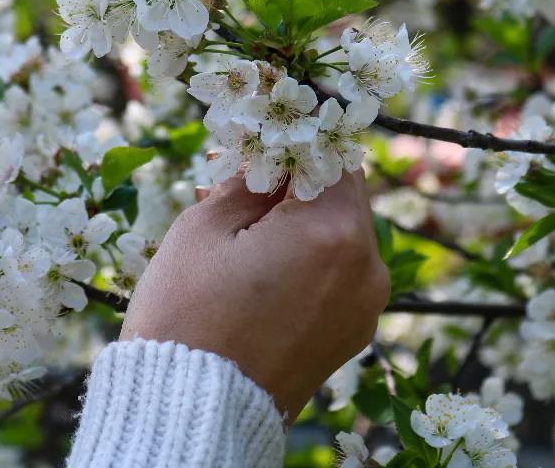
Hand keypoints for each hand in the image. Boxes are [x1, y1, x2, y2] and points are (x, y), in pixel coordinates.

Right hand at [119, 170, 388, 418]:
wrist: (192, 411)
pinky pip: (338, 275)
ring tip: (243, 230)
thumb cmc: (187, 316)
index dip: (291, 143)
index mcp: (333, 231)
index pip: (329, 155)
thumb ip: (250, 180)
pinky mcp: (353, 334)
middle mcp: (367, 267)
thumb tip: (271, 159)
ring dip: (301, 222)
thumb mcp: (204, 226)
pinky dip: (308, 260)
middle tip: (241, 182)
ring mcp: (365, 306)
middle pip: (341, 194)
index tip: (258, 143)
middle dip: (296, 183)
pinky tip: (259, 267)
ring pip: (341, 235)